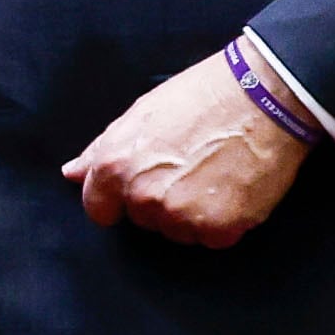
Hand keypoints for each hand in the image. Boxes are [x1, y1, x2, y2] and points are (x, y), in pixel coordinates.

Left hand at [65, 51, 303, 246]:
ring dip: (193, 214)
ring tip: (214, 174)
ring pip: (178, 232)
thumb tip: (72, 173)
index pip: (98, 209)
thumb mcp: (140, 114)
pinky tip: (233, 188)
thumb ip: (101, 151)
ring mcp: (180, 215)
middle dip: (161, 201)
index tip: (138, 188)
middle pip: (143, 220)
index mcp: (115, 166)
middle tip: (189, 166)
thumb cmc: (201, 97)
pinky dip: (224, 222)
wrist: (263, 96)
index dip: (117, 199)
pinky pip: (213, 238)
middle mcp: (143, 196)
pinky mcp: (218, 227)